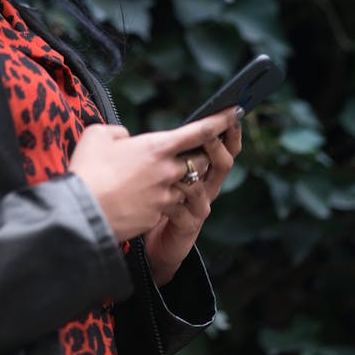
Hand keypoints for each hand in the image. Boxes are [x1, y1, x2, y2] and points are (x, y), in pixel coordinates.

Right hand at [69, 108, 241, 267]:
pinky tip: (143, 199)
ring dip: (180, 181)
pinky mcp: (157, 216)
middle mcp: (167, 171)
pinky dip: (164, 201)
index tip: (234, 112)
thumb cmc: (87, 170)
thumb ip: (118, 132)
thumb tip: (126, 138)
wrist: (82, 212)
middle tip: (194, 151)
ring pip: (187, 186)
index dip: (220, 120)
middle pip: (200, 161)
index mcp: (157, 147)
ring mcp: (165, 196)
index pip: (199, 131)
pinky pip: (170, 206)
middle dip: (200, 156)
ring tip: (160, 179)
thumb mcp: (97, 135)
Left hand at [143, 112, 240, 284]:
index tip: (232, 110)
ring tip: (181, 159)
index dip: (228, 128)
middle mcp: (206, 186)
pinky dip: (174, 197)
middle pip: (224, 161)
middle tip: (208, 131)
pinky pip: (186, 206)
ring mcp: (199, 206)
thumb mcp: (154, 173)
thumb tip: (123, 132)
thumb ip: (148, 152)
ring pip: (205, 183)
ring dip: (195, 170)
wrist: (151, 244)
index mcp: (202, 170)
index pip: (222, 144)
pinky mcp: (189, 224)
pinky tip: (162, 192)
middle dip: (217, 144)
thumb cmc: (151, 202)